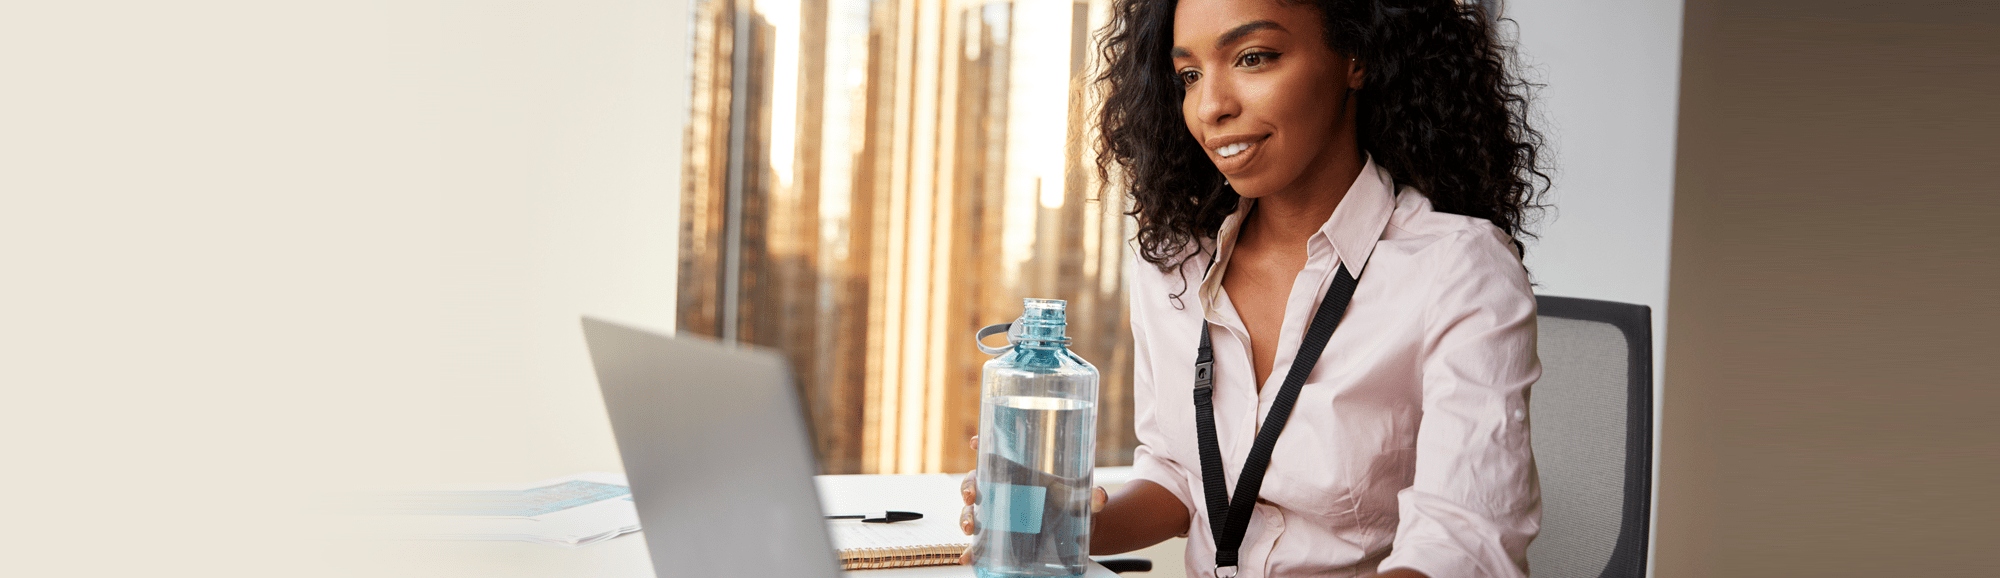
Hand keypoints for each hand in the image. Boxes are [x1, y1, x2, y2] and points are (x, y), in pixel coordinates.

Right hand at [957, 435, 1107, 564]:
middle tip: (971, 494)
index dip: (982, 445)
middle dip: (967, 486)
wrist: (1076, 534)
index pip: (995, 453)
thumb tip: (1099, 496)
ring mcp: (998, 514)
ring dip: (965, 517)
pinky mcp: (999, 537)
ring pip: (971, 510)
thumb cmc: (1073, 506)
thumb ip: (1091, 498)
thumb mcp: (1082, 499)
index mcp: (1018, 473)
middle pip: (975, 480)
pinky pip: (980, 542)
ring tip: (970, 528)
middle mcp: (1003, 491)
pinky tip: (969, 557)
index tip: (976, 442)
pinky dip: (971, 551)